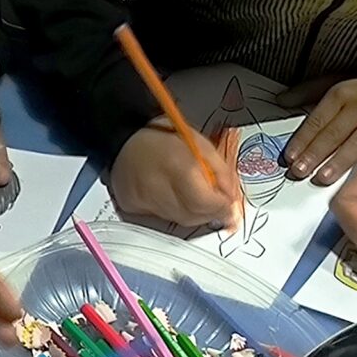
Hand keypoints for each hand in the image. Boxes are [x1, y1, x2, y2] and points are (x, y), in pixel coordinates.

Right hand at [108, 123, 243, 231]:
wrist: (124, 138)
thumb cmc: (163, 136)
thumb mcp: (200, 143)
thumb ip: (220, 171)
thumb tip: (232, 197)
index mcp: (177, 166)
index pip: (205, 203)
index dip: (222, 208)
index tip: (229, 205)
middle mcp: (157, 186)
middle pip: (193, 216)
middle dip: (210, 213)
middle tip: (216, 202)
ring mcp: (142, 199)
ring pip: (178, 220)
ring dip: (193, 213)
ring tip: (192, 194)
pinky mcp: (132, 206)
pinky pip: (161, 217)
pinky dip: (173, 211)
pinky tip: (172, 195)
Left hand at [283, 76, 356, 183]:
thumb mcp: (342, 83)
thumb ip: (310, 92)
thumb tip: (281, 101)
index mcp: (345, 92)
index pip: (318, 119)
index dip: (302, 139)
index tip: (289, 157)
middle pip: (333, 133)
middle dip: (313, 155)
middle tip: (298, 172)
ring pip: (355, 145)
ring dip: (336, 164)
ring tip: (320, 178)